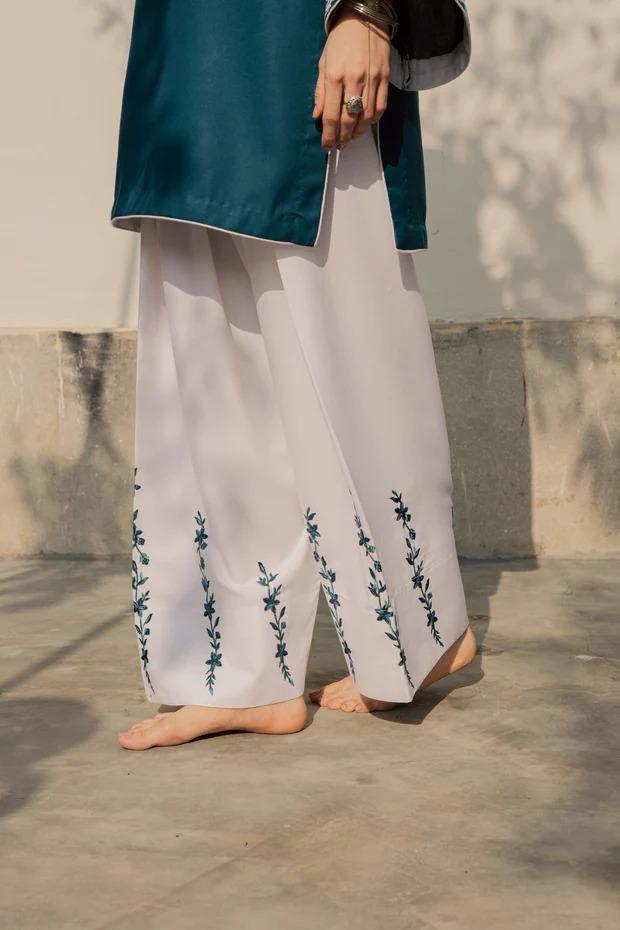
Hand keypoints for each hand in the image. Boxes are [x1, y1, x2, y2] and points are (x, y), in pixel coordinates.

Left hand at [313, 10, 390, 150]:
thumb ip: (320, 92)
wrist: (364, 18)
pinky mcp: (385, 77)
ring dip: (358, 132)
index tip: (327, 146)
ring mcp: (372, 79)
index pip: (331, 115)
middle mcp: (354, 80)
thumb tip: (317, 116)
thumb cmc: (340, 41)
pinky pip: (380, 107)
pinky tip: (365, 123)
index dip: (329, 135)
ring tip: (351, 137)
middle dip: (343, 138)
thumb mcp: (323, 63)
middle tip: (339, 146)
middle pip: (349, 120)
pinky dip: (373, 120)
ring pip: (366, 117)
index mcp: (334, 76)